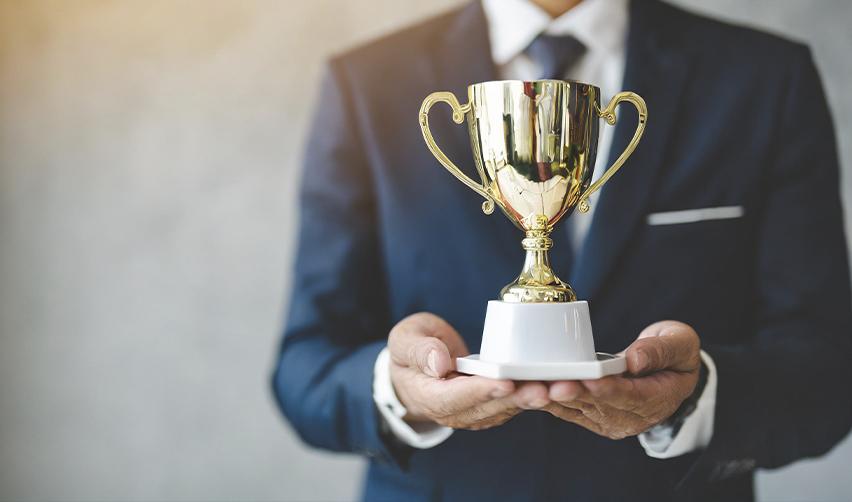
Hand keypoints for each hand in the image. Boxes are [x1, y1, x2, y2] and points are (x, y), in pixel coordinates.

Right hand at [388, 312, 549, 429]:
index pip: (455, 398)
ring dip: (535, 399)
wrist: (414, 370)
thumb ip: (419, 350)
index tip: (504, 382)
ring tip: (561, 387)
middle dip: (519, 398)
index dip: (481, 391)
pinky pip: (514, 402)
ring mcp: (474, 412)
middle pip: (489, 407)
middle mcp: (454, 411)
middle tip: (545, 389)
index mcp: (428, 396)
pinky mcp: (491, 405)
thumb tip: (439, 363)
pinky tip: (557, 384)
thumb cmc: (409, 349)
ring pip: (507, 407)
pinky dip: (535, 394)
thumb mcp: (404, 341)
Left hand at [543, 320, 700, 438]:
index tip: (589, 380)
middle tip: (553, 385)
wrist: (670, 371)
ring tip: (534, 386)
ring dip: (554, 398)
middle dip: (574, 394)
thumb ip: (660, 351)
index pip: (630, 396)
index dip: (608, 389)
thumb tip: (635, 361)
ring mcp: (610, 420)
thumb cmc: (675, 352)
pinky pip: (567, 409)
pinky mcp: (592, 417)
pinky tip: (529, 388)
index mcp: (657, 400)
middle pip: (598, 405)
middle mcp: (631, 417)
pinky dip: (547, 399)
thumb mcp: (680, 344)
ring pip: (578, 408)